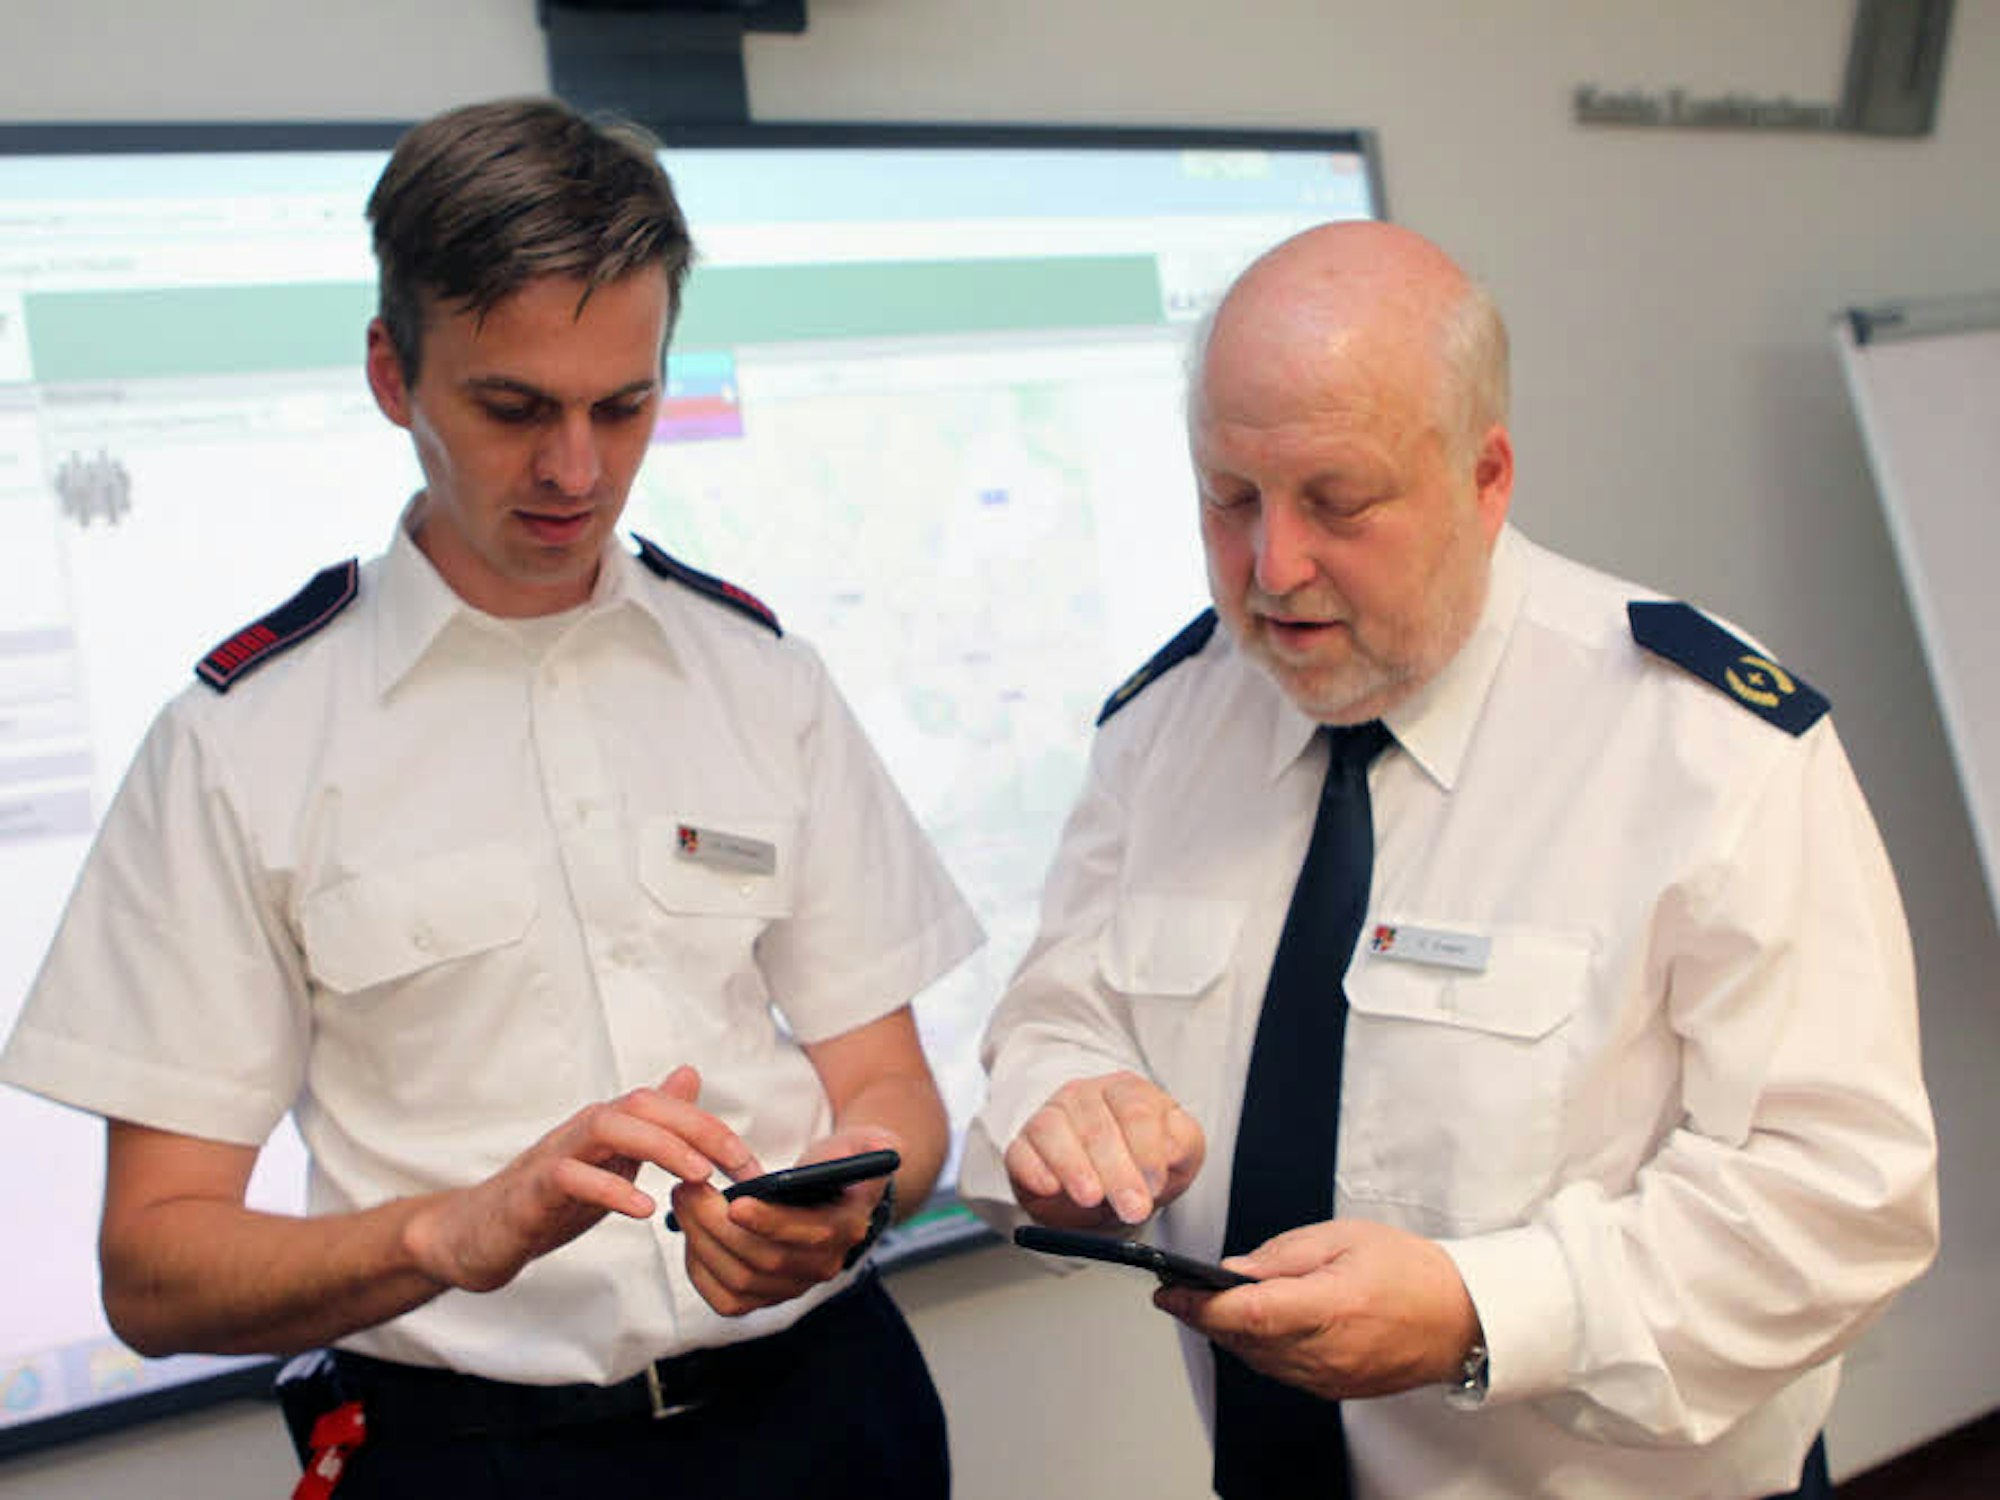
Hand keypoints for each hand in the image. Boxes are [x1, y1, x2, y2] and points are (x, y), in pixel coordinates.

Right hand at [404, 1065, 753, 1293]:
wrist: (477, 1236)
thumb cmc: (549, 1201)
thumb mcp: (611, 1163)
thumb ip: (650, 1127)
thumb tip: (689, 1078)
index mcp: (608, 1127)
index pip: (666, 1107)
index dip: (713, 1128)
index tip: (751, 1164)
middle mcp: (584, 1130)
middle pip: (643, 1105)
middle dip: (698, 1129)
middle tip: (739, 1165)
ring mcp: (555, 1156)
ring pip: (607, 1127)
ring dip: (660, 1147)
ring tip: (698, 1176)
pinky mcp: (531, 1191)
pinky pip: (568, 1176)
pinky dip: (607, 1188)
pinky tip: (642, 1209)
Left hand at [670, 1125, 901, 1316]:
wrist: (828, 1194)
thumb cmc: (838, 1164)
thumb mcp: (860, 1142)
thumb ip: (872, 1142)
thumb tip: (884, 1149)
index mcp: (847, 1228)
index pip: (809, 1235)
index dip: (771, 1223)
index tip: (737, 1203)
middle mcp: (823, 1266)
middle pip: (764, 1262)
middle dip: (719, 1226)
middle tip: (689, 1189)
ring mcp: (792, 1287)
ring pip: (739, 1282)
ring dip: (702, 1242)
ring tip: (684, 1200)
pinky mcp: (764, 1297)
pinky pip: (726, 1300)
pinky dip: (700, 1270)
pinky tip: (690, 1234)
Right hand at [1005, 1071, 1204, 1227]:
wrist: (1107, 1182)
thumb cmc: (1144, 1162)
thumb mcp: (1179, 1152)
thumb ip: (1183, 1144)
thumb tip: (1170, 1150)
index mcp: (1127, 1090)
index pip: (1135, 1110)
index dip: (1147, 1150)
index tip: (1155, 1185)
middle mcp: (1085, 1096)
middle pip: (1097, 1126)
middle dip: (1117, 1172)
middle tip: (1132, 1207)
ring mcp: (1050, 1117)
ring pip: (1054, 1131)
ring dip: (1074, 1167)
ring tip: (1091, 1197)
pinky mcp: (1023, 1146)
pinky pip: (1021, 1151)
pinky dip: (1034, 1169)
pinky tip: (1050, 1187)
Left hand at [1153, 1219, 1479, 1399]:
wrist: (1462, 1318)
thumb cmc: (1411, 1272)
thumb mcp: (1345, 1238)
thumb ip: (1284, 1254)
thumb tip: (1235, 1269)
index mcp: (1330, 1307)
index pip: (1247, 1314)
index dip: (1199, 1306)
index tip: (1170, 1292)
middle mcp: (1326, 1351)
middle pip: (1243, 1341)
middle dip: (1205, 1317)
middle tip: (1180, 1291)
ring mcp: (1330, 1377)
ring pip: (1257, 1360)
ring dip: (1228, 1334)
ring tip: (1208, 1303)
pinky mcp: (1335, 1389)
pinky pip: (1280, 1371)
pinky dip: (1257, 1349)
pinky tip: (1252, 1325)